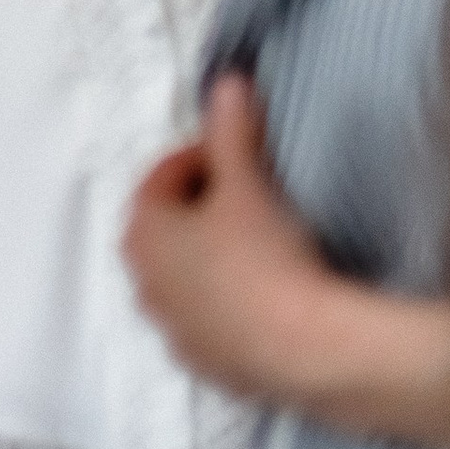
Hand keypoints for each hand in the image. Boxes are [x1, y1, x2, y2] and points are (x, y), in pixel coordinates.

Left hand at [123, 73, 345, 399]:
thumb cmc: (266, 257)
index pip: (161, 178)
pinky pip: (209, 322)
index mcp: (142, 233)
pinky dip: (228, 305)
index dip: (200, 157)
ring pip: (186, 278)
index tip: (236, 154)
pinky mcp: (206, 366)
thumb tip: (226, 82)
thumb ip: (232, 130)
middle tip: (247, 195)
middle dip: (200, 207)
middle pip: (167, 229)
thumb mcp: (249, 183)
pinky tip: (266, 298)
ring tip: (259, 246)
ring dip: (211, 258)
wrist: (307, 351)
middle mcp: (144, 284)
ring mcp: (173, 330)